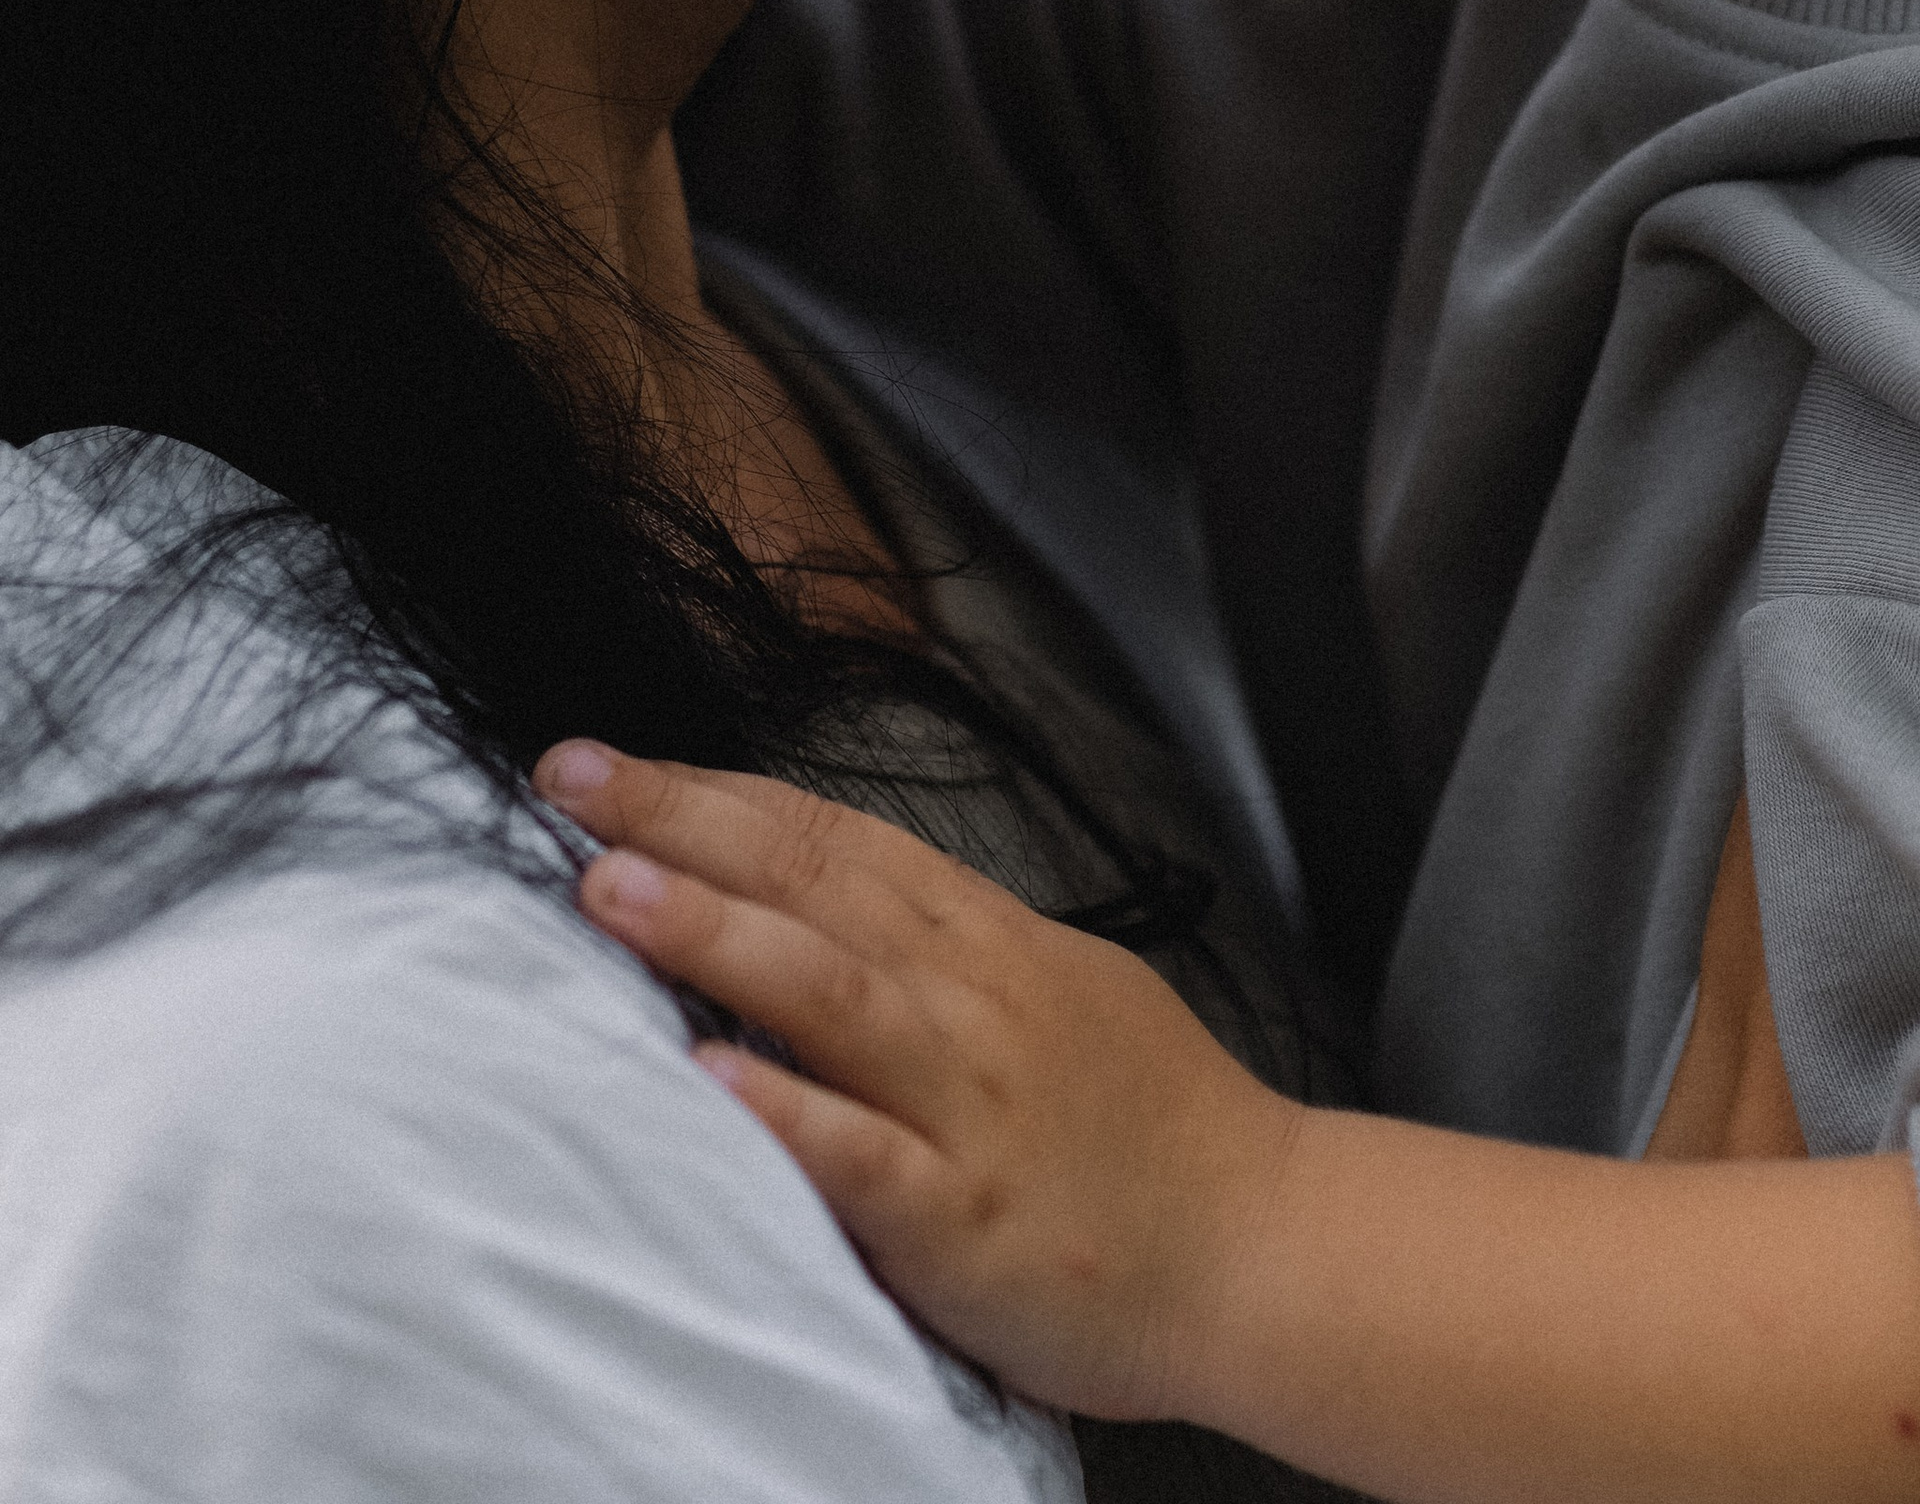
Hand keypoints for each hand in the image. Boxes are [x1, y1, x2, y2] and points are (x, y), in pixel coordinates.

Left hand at [532, 739, 1302, 1422]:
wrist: (1260, 1243)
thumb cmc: (1152, 1128)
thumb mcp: (1051, 993)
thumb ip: (938, 956)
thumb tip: (820, 917)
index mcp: (985, 940)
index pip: (831, 836)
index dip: (716, 791)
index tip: (612, 765)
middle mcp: (970, 998)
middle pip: (810, 879)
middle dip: (681, 820)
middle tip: (571, 776)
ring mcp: (968, 1101)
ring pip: (828, 989)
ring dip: (711, 930)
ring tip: (608, 886)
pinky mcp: (965, 1212)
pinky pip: (862, 1155)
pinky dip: (786, 1112)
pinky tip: (710, 1080)